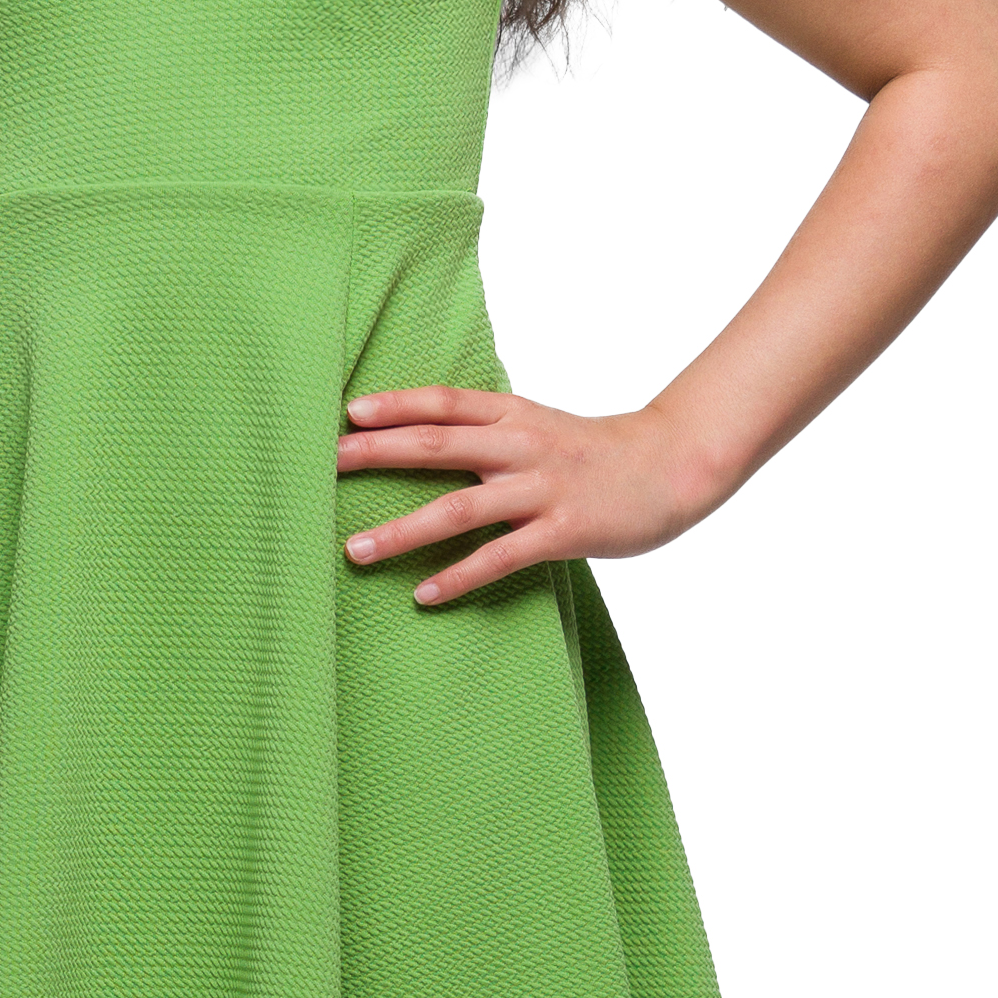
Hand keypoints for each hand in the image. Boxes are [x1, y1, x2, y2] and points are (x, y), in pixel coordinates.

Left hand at [335, 386, 717, 604]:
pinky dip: (458, 576)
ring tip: (355, 551)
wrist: (672, 466)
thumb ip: (489, 430)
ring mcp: (542, 489)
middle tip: (325, 466)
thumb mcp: (539, 426)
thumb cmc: (595, 453)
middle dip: (378, 454)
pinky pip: (500, 557)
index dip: (396, 405)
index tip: (348, 412)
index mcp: (514, 415)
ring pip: (459, 509)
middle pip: (437, 445)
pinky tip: (424, 594)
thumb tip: (427, 436)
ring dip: (402, 531)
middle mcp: (522, 446)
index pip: (445, 403)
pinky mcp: (563, 530)